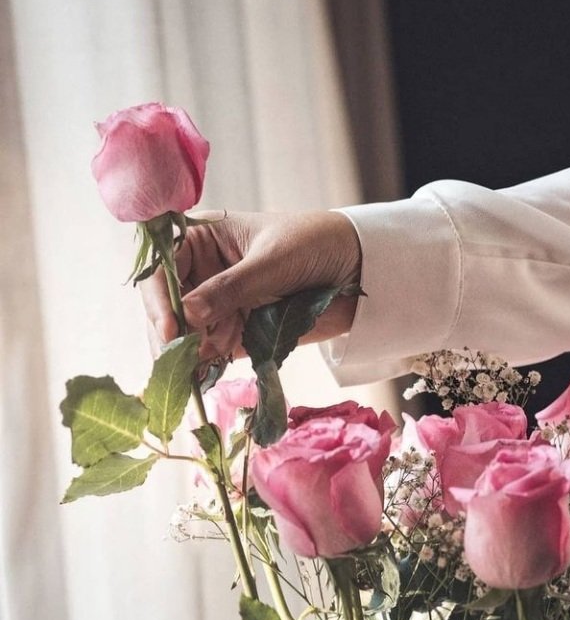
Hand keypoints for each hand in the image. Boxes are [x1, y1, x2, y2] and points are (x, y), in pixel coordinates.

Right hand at [141, 209, 361, 360]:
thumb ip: (230, 287)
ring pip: (185, 335)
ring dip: (185, 356)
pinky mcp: (234, 333)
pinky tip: (203, 379)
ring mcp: (217, 306)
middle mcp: (202, 273)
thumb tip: (187, 315)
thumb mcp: (272, 260)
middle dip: (169, 335)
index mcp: (202, 239)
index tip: (169, 330)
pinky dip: (205, 367)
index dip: (159, 299)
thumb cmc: (315, 244)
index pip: (161, 268)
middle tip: (175, 364)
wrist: (359, 269)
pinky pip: (210, 353)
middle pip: (167, 308)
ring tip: (191, 376)